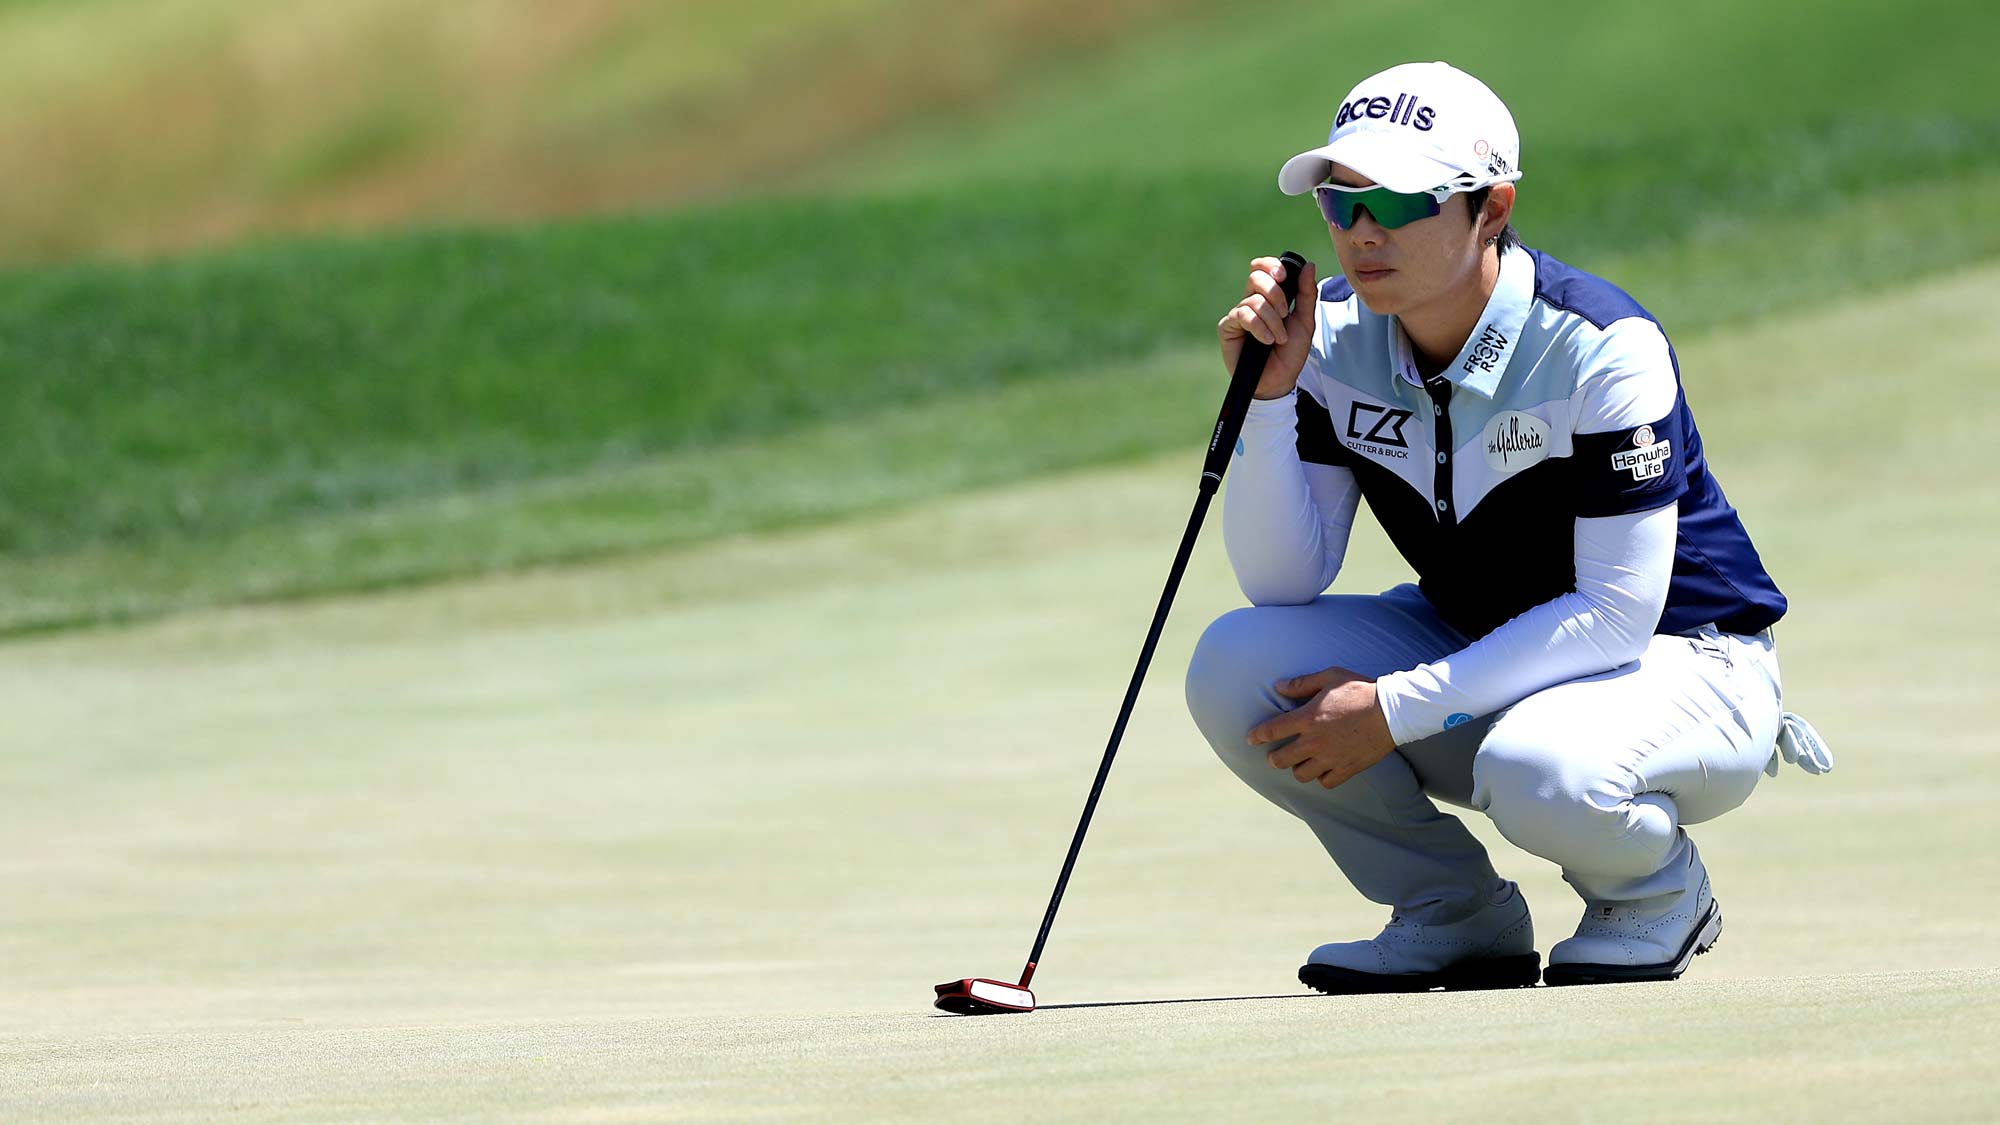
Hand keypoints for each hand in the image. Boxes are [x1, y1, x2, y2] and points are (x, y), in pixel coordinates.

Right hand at [1218, 256, 1317, 398]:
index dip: (1271, 266)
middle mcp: (1251, 302)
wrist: (1279, 379)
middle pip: (1255, 277)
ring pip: (1253, 299)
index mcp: (1268, 296)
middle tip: (1286, 313)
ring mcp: (1238, 314)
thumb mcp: (1305, 321)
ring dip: (1272, 320)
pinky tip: (1266, 341)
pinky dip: (1259, 327)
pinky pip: (1242, 315)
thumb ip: (1307, 294)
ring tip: (1278, 338)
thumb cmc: (1290, 353)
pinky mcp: (1227, 327)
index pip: (1262, 268)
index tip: (1284, 277)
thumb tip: (1308, 265)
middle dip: (1275, 293)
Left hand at [1246, 666, 1395, 788]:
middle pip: (1281, 759)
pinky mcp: (1347, 768)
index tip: (1251, 738)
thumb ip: (1302, 683)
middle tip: (1273, 757)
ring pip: (1301, 775)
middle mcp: (1315, 742)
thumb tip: (1278, 686)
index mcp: (1308, 718)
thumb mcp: (1330, 677)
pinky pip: (1326, 782)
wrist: (1392, 711)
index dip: (1257, 735)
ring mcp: (1331, 758)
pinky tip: (1322, 770)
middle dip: (1273, 759)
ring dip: (1297, 769)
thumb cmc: (1360, 690)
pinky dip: (1321, 778)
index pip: (1272, 730)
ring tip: (1299, 763)